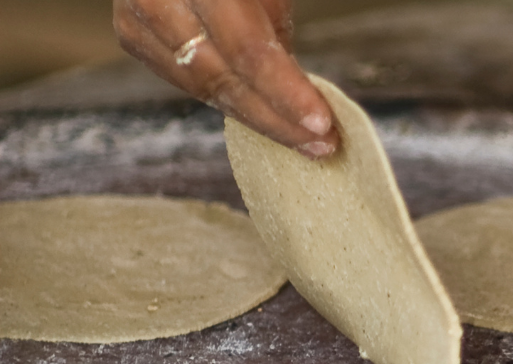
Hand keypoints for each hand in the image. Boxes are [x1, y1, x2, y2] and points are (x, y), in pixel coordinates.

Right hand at [114, 0, 338, 158]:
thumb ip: (276, 32)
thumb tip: (299, 95)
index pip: (246, 51)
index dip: (285, 93)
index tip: (322, 124)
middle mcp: (159, 0)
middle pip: (221, 78)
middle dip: (275, 118)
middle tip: (320, 144)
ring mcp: (138, 18)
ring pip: (202, 87)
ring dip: (256, 118)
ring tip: (302, 140)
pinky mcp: (135, 35)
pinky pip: (188, 82)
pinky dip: (229, 101)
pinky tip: (264, 116)